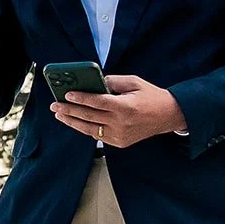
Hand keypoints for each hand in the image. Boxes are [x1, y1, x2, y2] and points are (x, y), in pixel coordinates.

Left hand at [50, 74, 187, 147]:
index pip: (97, 102)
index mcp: (126, 107)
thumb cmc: (151, 96)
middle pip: (89, 116)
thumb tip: (93, 82)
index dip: (81, 98)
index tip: (67, 94)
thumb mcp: (134, 82)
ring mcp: (120, 135)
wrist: (169, 115)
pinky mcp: (120, 142)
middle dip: (69, 110)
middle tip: (55, 105)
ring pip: (89, 129)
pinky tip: (74, 121)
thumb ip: (113, 81)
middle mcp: (122, 123)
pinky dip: (85, 128)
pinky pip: (97, 135)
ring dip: (72, 121)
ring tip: (59, 114)